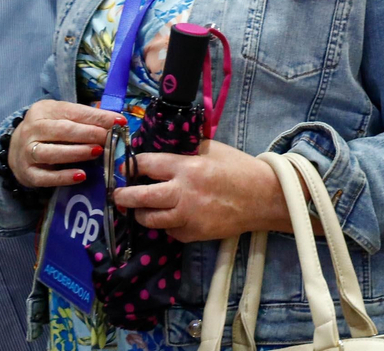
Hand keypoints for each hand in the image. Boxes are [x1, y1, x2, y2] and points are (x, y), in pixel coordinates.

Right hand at [9, 101, 124, 188]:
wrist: (16, 148)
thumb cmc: (50, 129)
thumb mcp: (64, 115)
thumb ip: (87, 117)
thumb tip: (118, 121)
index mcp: (43, 110)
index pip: (74, 112)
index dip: (98, 117)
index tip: (119, 122)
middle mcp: (31, 130)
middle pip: (62, 131)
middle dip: (88, 134)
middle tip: (108, 138)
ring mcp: (25, 153)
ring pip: (51, 153)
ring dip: (77, 153)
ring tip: (97, 152)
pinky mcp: (26, 173)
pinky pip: (44, 177)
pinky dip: (63, 177)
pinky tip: (81, 175)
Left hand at [112, 140, 287, 242]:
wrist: (264, 197)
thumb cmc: (240, 169)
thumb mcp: (214, 149)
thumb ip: (186, 150)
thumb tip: (161, 149)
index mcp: (187, 167)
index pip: (146, 165)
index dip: (133, 165)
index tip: (128, 167)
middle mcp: (182, 193)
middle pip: (138, 197)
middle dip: (123, 196)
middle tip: (119, 195)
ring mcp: (186, 216)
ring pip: (148, 219)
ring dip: (141, 213)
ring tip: (141, 208)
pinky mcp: (191, 234)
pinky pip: (168, 230)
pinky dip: (167, 223)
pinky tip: (174, 216)